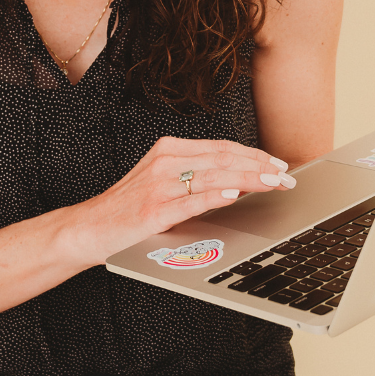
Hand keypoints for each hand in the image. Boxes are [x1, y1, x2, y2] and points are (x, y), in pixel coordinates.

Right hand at [77, 136, 294, 264]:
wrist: (88, 228)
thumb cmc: (128, 208)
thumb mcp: (161, 181)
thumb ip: (196, 177)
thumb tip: (242, 182)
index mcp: (168, 149)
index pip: (221, 148)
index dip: (254, 155)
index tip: (278, 164)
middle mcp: (165, 161)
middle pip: (223, 158)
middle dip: (259, 166)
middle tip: (286, 175)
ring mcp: (158, 185)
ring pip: (214, 176)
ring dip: (249, 179)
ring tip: (273, 183)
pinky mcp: (153, 210)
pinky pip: (192, 200)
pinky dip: (217, 196)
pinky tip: (236, 195)